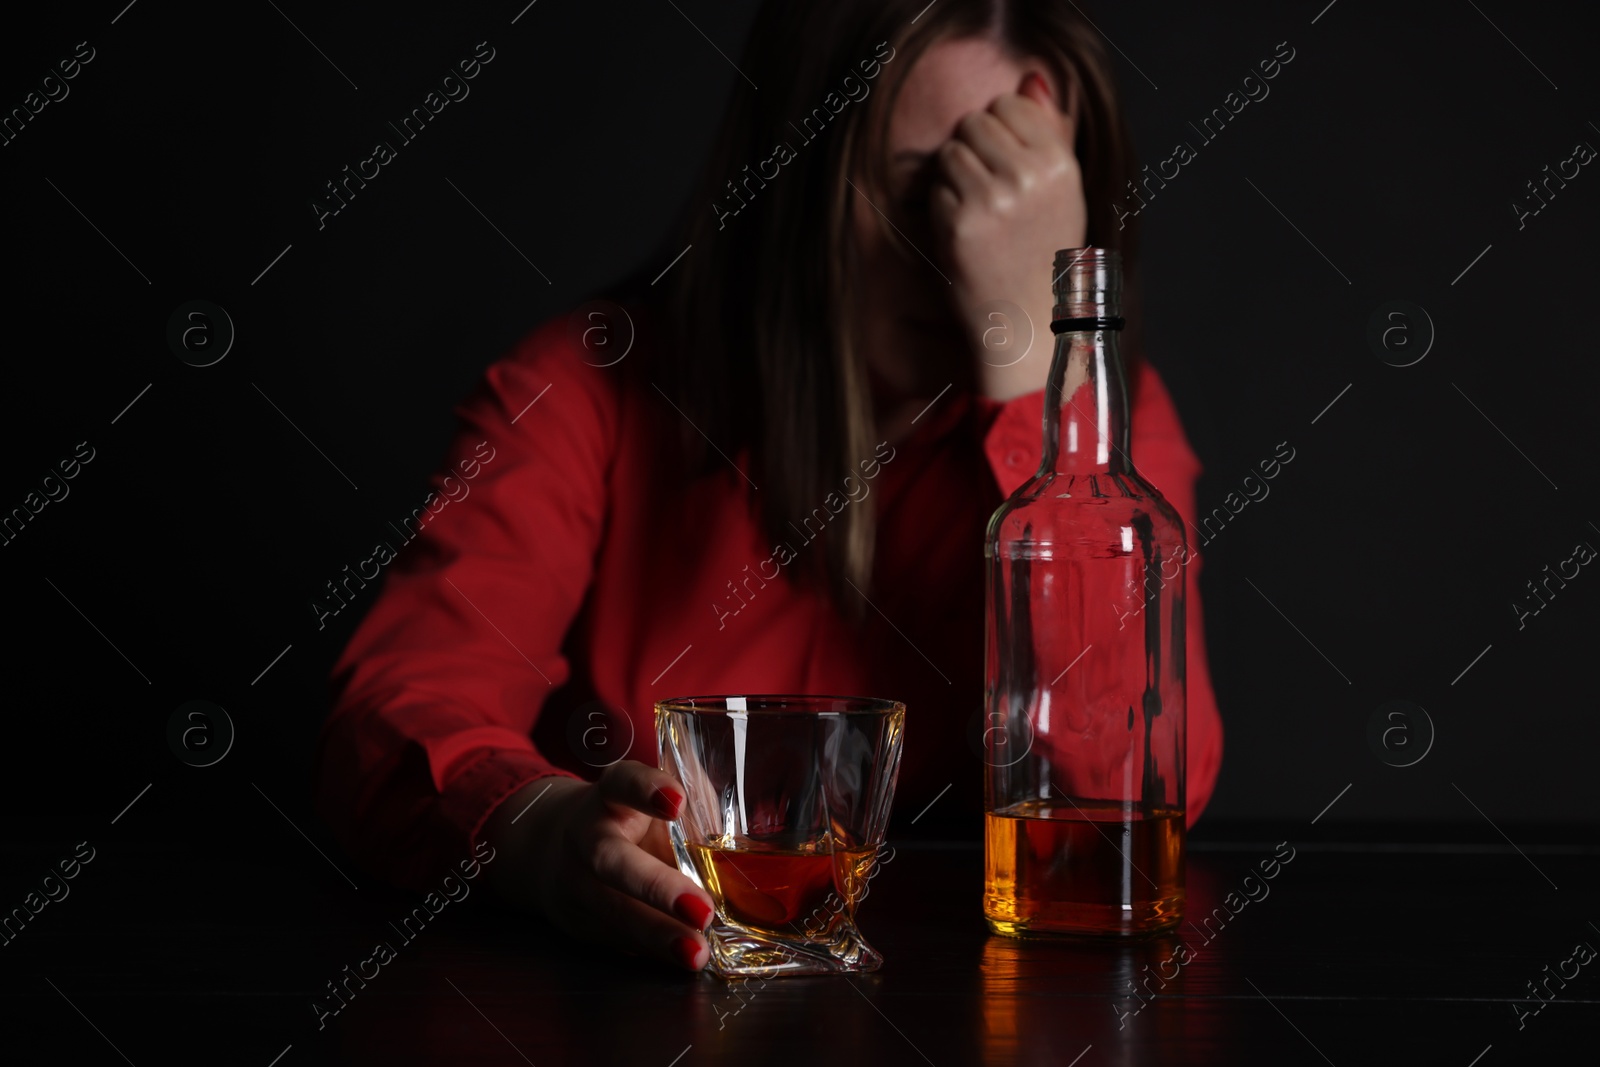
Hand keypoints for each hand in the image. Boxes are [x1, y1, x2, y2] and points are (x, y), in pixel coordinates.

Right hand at [480, 762, 715, 971]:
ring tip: (696, 952)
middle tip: (702, 911)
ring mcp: (576, 883)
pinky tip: (680, 960)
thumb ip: (694, 809)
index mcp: (611, 795)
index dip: (646, 789)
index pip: (623, 783)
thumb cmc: (633, 819)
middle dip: (656, 887)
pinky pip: (615, 940)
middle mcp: (586, 836)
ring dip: (657, 936)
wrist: (558, 848)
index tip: (677, 800)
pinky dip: (650, 953)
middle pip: (611, 860)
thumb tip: (752, 838)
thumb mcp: (656, 800)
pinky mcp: (578, 922)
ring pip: (612, 910)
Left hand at [929, 71, 1086, 400]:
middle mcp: (1032, 176)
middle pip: (975, 121)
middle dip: (974, 150)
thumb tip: (1029, 77)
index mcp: (1062, 162)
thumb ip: (1048, 129)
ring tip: (980, 213)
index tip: (1009, 167)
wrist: (1029, 320)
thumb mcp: (1062, 188)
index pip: (1010, 103)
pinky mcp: (963, 223)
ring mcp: (996, 199)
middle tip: (991, 194)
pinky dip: (943, 209)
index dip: (1000, 132)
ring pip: (951, 151)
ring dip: (955, 178)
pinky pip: (936, 188)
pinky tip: (967, 235)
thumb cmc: (1043, 251)